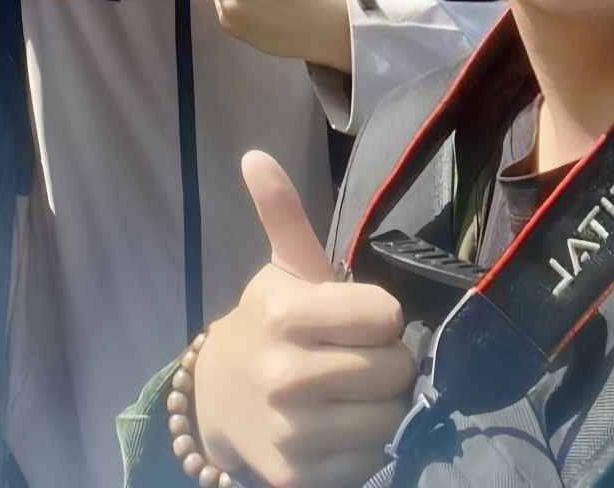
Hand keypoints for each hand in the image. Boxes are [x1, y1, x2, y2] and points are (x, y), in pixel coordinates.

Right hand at [192, 152, 414, 487]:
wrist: (217, 399)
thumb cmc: (267, 326)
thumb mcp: (279, 271)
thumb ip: (282, 215)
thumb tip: (256, 156)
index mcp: (285, 314)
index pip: (386, 314)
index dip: (380, 316)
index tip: (357, 318)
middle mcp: (286, 375)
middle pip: (396, 369)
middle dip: (386, 362)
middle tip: (358, 358)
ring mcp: (293, 431)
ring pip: (390, 417)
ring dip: (382, 406)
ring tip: (353, 392)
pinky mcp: (300, 475)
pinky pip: (372, 458)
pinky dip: (365, 445)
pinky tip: (338, 426)